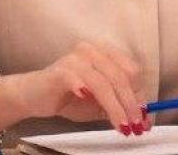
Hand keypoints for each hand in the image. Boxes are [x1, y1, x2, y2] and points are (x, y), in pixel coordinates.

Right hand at [34, 41, 150, 134]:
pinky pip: (81, 82)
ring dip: (116, 108)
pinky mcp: (62, 71)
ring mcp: (77, 59)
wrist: (33, 96)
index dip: (140, 94)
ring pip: (105, 83)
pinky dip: (90, 93)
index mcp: (106, 53)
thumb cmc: (69, 97)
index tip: (144, 117)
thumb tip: (144, 120)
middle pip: (121, 77)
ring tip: (122, 126)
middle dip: (131, 104)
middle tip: (136, 126)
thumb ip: (120, 105)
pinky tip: (92, 103)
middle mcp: (93, 51)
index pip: (131, 71)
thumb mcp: (100, 102)